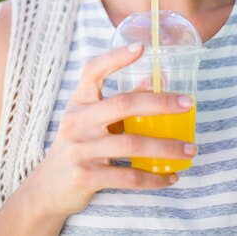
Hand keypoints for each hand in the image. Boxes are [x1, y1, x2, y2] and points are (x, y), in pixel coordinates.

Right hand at [28, 43, 195, 220]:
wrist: (46, 190)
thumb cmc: (78, 146)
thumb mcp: (91, 120)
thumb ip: (121, 101)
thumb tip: (158, 80)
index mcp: (79, 102)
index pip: (93, 70)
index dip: (116, 57)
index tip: (141, 47)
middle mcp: (77, 121)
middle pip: (123, 104)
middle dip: (160, 103)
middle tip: (188, 104)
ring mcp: (80, 149)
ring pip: (131, 144)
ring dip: (166, 147)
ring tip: (190, 149)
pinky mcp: (85, 177)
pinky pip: (127, 176)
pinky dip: (153, 178)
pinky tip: (170, 176)